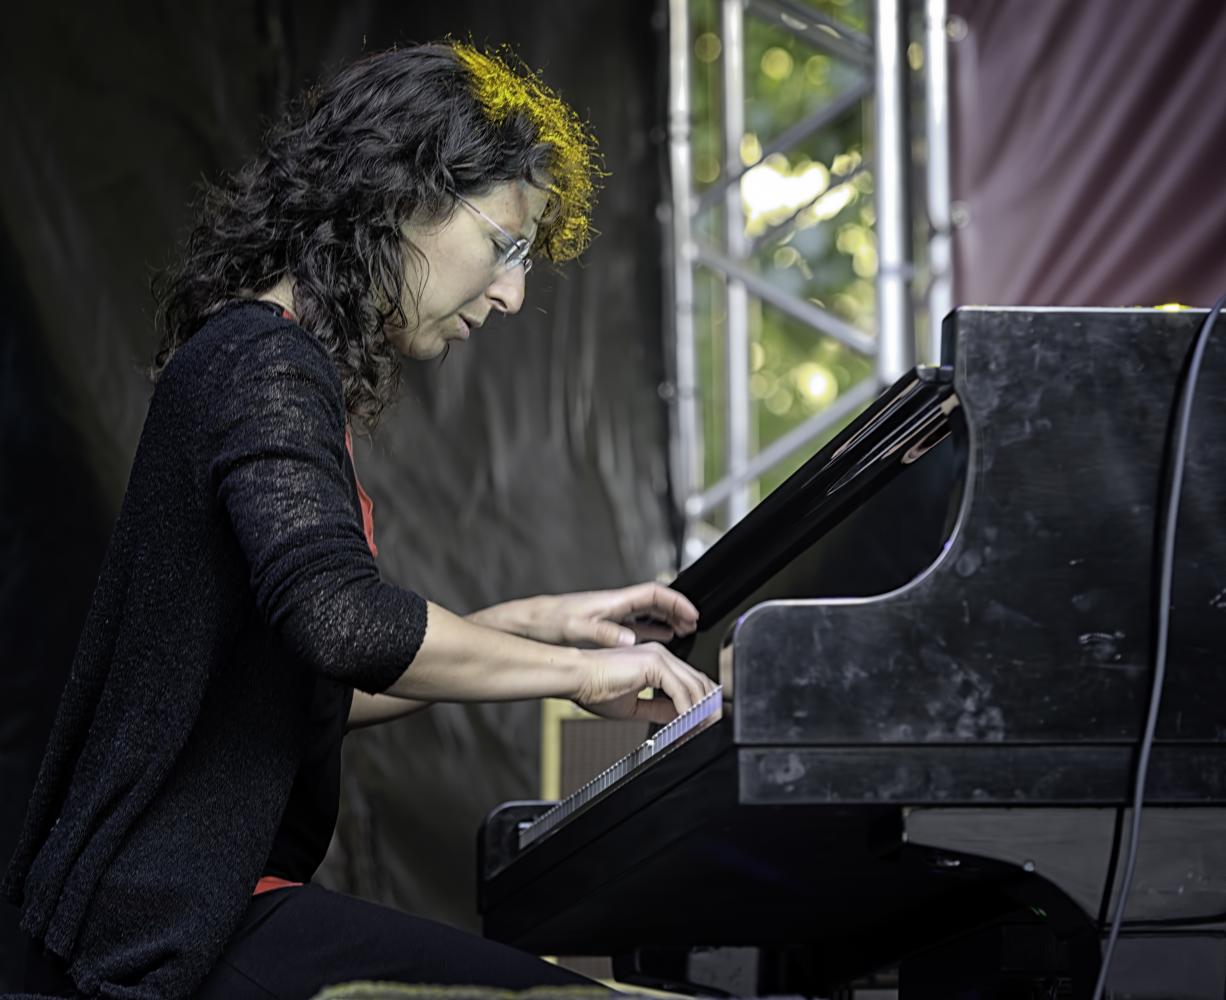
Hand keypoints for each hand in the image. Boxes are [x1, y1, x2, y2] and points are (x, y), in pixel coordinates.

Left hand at [484, 582, 699, 648]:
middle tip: (693, 625)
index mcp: (613, 602)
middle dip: (676, 611)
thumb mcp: (577, 629)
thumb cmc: (550, 622)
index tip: (692, 614)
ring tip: (682, 632)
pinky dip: (649, 631)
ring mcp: (610, 615)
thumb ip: (605, 634)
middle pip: (655, 602)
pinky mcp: (603, 625)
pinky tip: (655, 640)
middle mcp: (615, 605)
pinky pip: (635, 625)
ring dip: (665, 620)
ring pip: (646, 613)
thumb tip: (632, 641)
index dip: (676, 601)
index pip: (654, 593)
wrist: (529, 623)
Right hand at [573, 643, 715, 723]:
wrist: (576, 676)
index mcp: (656, 661)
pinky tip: (687, 725)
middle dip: (707, 709)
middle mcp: (661, 655)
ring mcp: (660, 657)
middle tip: (708, 730)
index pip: (690, 681)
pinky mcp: (654, 664)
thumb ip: (658, 709)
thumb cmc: (594, 687)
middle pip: (698, 682)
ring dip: (700, 713)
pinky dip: (687, 710)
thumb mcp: (634, 705)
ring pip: (694, 686)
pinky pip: (680, 691)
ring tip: (700, 731)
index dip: (701, 703)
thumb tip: (678, 718)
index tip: (702, 724)